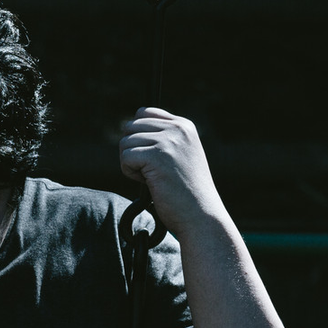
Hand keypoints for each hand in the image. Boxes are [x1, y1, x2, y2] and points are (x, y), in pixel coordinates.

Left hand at [117, 107, 228, 239]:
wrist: (200, 214)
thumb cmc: (187, 191)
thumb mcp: (180, 155)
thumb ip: (162, 139)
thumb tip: (128, 127)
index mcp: (184, 126)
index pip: (144, 113)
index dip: (138, 135)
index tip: (150, 156)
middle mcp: (177, 129)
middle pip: (131, 127)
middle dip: (133, 150)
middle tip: (150, 170)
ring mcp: (168, 141)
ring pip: (126, 142)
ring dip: (131, 163)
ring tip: (151, 178)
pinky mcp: (157, 156)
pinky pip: (126, 157)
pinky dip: (130, 173)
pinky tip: (148, 183)